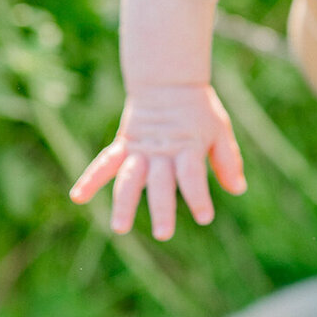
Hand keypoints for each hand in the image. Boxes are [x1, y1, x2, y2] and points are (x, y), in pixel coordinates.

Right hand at [69, 84, 245, 238]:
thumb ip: (228, 161)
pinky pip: (104, 163)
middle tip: (164, 235)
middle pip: (161, 182)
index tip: (204, 218)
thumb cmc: (198, 110)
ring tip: (120, 228)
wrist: (168, 81)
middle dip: (162, 208)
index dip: (198, 196)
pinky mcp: (123, 146)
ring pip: (130, 178)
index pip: (192, 176)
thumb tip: (238, 190)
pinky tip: (78, 197)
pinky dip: (90, 178)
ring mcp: (140, 149)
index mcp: (188, 147)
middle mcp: (162, 151)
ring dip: (124, 203)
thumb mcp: (219, 130)